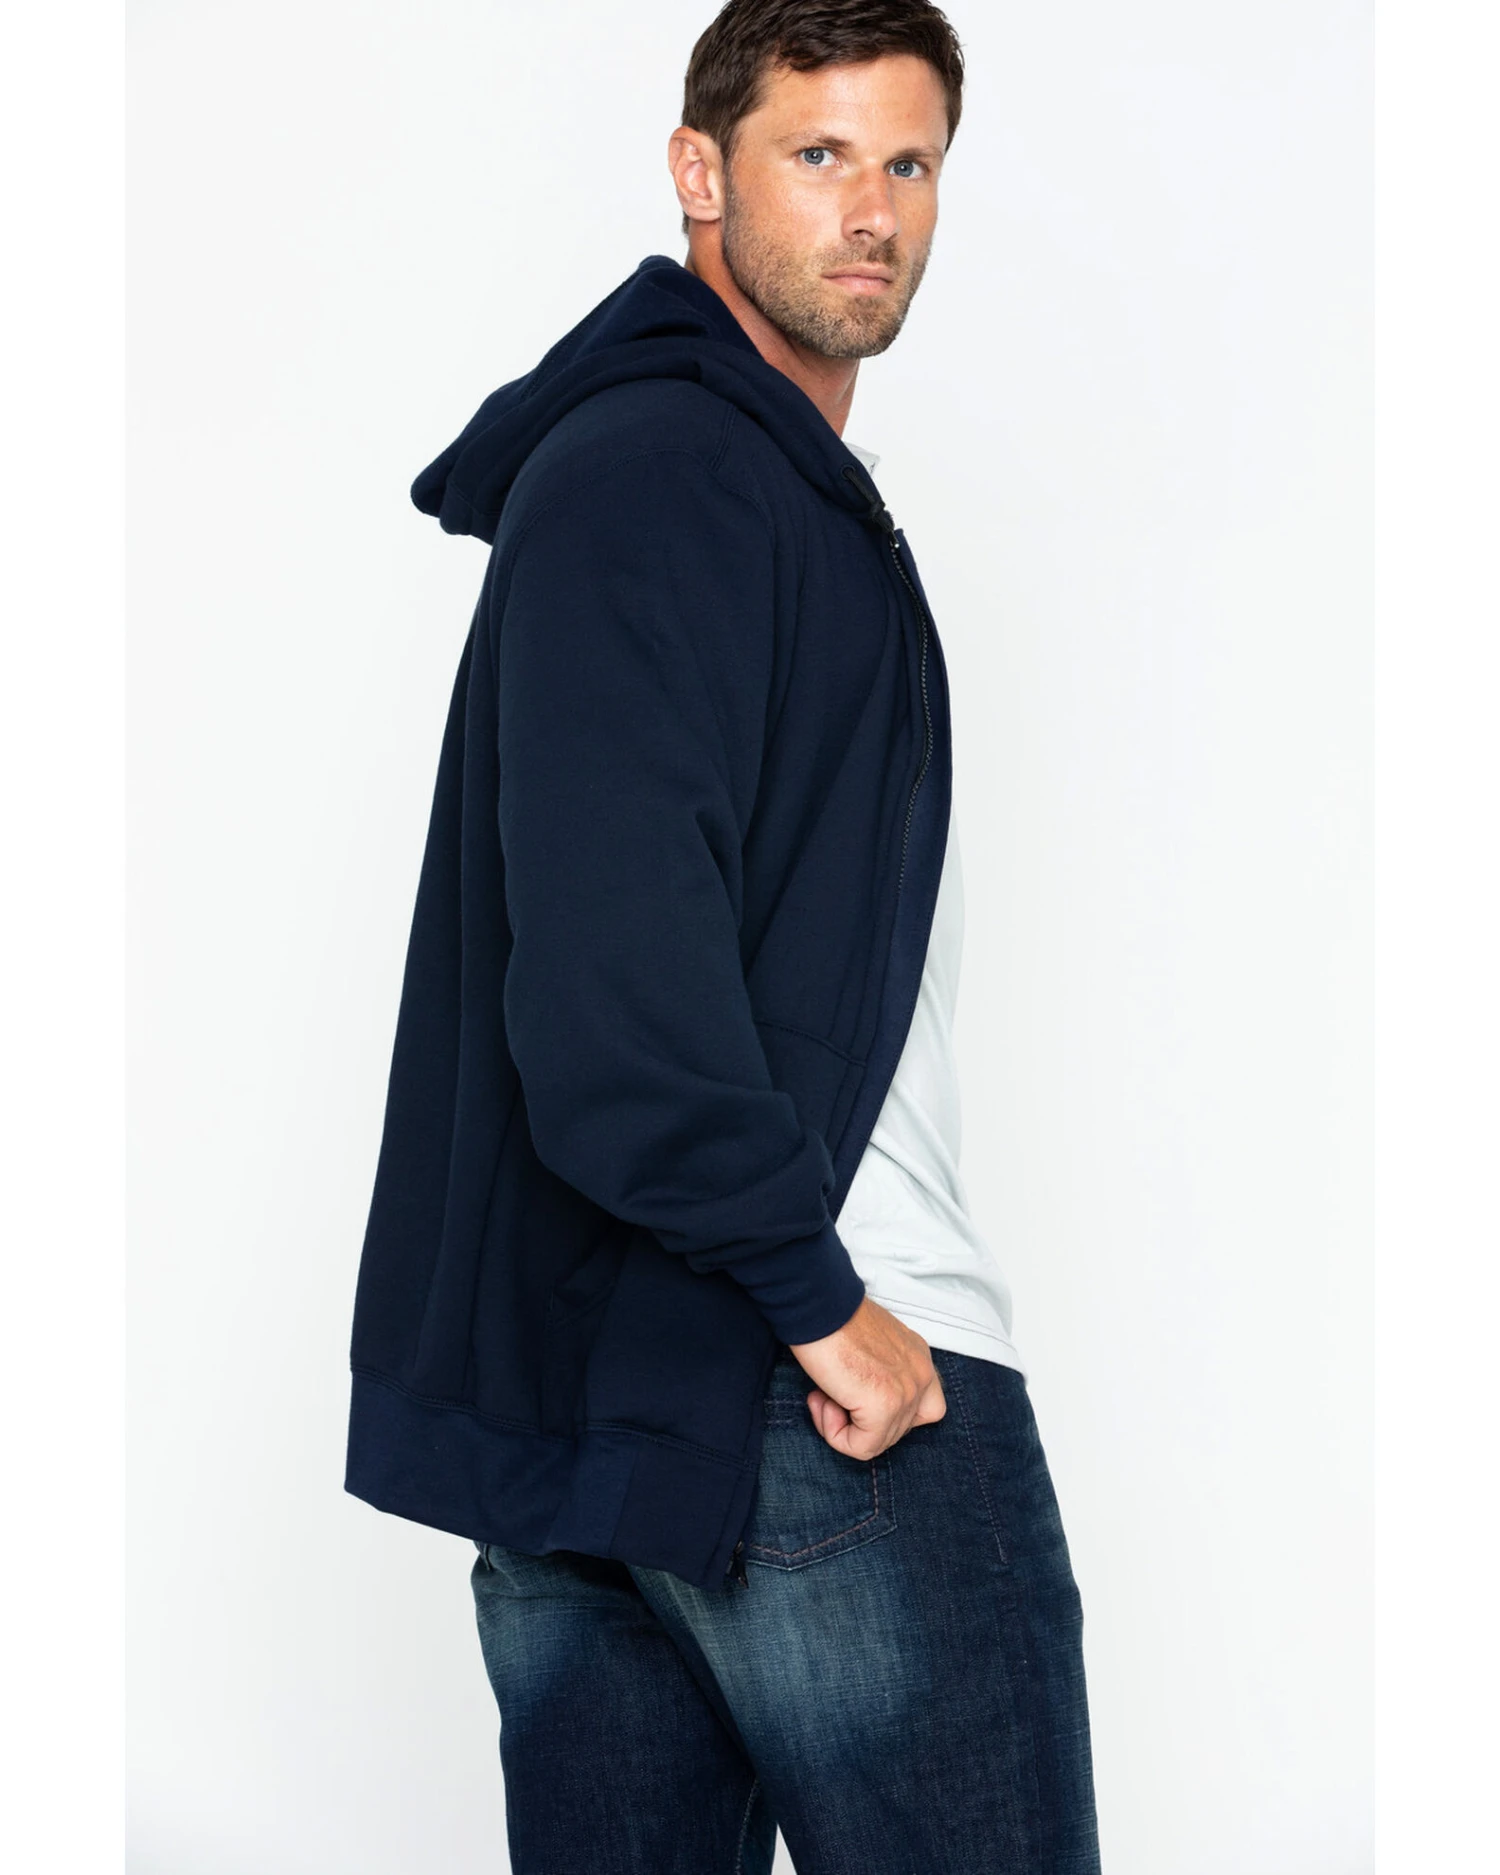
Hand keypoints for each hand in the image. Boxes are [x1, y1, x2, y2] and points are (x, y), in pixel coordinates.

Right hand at [788, 1295, 946, 1459]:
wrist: (816, 1303)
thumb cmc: (831, 1318)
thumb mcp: (869, 1345)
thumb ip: (879, 1373)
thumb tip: (859, 1405)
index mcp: (919, 1358)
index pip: (924, 1410)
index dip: (883, 1413)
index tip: (852, 1392)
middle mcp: (921, 1374)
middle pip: (897, 1430)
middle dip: (859, 1420)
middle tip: (829, 1392)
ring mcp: (906, 1392)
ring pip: (877, 1442)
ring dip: (842, 1425)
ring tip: (822, 1393)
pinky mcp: (884, 1406)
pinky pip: (861, 1447)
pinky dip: (835, 1434)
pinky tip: (821, 1403)